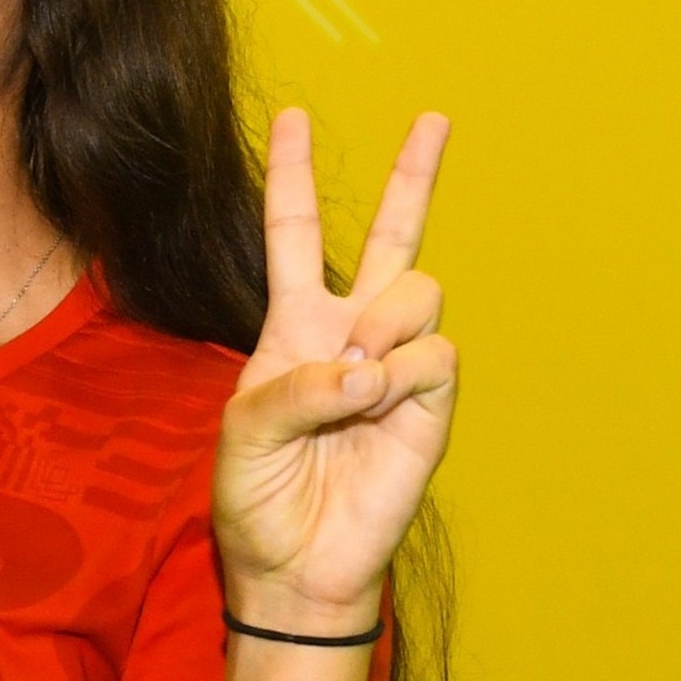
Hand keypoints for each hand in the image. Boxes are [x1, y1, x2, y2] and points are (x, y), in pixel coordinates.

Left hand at [213, 108, 456, 632]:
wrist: (295, 564)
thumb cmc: (258, 494)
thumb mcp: (245, 429)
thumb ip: (298, 386)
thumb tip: (369, 368)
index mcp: (294, 324)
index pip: (294, 234)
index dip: (291, 175)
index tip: (294, 117)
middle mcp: (351, 331)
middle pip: (389, 236)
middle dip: (414, 175)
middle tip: (435, 118)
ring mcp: (396, 364)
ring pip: (418, 289)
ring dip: (382, 325)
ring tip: (356, 378)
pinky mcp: (433, 403)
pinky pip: (435, 355)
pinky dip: (402, 375)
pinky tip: (378, 404)